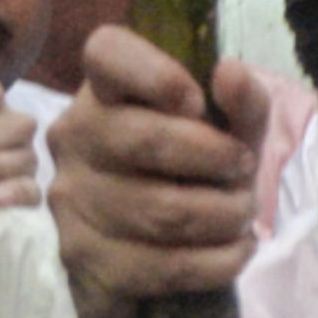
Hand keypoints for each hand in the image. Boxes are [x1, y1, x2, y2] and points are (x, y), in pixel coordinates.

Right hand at [48, 31, 270, 317]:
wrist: (158, 261)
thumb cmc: (195, 175)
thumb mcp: (229, 134)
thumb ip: (241, 103)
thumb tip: (230, 72)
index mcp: (105, 90)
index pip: (106, 53)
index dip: (156, 72)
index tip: (198, 102)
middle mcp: (74, 137)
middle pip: (145, 140)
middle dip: (217, 159)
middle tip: (245, 170)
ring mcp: (71, 201)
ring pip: (161, 211)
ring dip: (225, 216)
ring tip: (242, 215)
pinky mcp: (84, 260)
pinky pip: (162, 265)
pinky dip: (218, 261)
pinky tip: (235, 251)